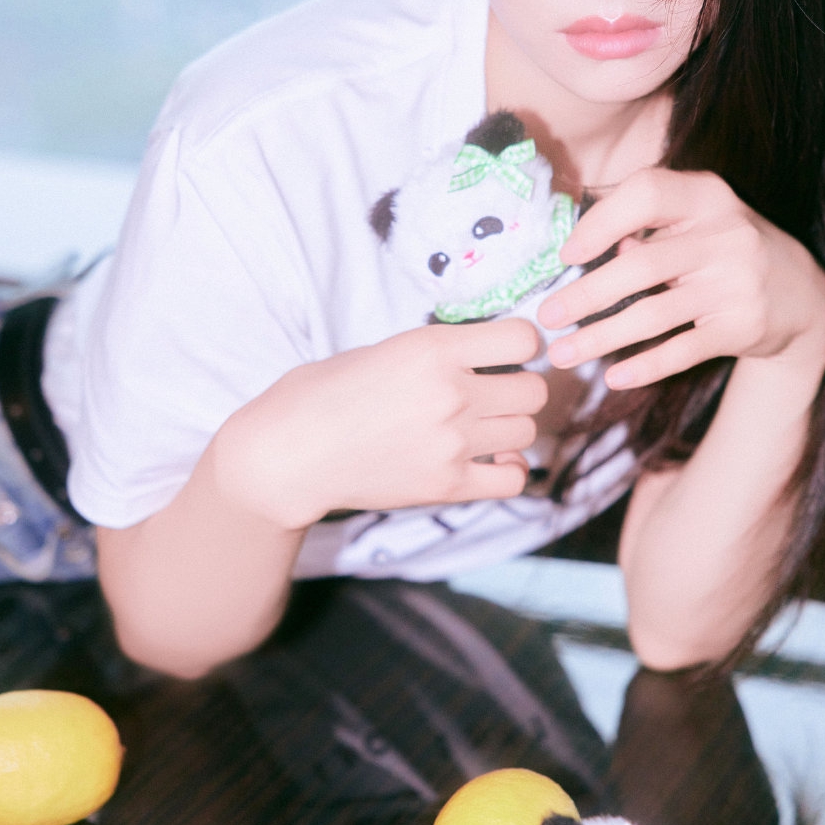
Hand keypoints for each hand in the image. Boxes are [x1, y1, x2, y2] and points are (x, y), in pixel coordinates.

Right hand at [213, 319, 547, 527]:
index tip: (506, 352)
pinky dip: (508, 469)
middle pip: (534, 390)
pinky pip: (513, 479)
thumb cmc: (324, 393)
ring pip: (527, 431)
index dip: (522, 343)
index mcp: (434, 349)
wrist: (290, 453)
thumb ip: (440, 351)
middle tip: (494, 393)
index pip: (524, 339)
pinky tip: (489, 461)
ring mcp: (453, 443)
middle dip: (519, 388)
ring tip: (482, 427)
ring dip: (510, 428)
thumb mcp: (385, 348)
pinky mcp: (447, 486)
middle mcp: (452, 394)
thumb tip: (487, 357)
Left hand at [537, 167, 824, 389]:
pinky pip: (682, 351)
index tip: (567, 253)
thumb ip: (647, 229)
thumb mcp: (697, 222)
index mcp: (707, 196)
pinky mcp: (743, 328)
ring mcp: (737, 283)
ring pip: (655, 315)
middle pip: (641, 266)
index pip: (647, 194)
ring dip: (601, 338)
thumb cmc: (725, 250)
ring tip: (562, 354)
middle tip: (547, 317)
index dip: (601, 221)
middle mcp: (726, 235)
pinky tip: (613, 376)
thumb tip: (591, 250)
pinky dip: (644, 366)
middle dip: (586, 295)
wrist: (804, 295)